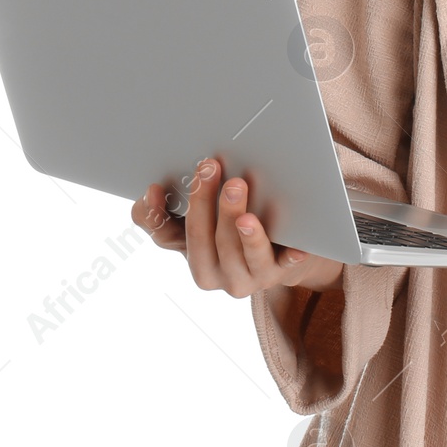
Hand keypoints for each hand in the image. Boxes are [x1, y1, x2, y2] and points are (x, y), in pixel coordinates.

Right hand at [133, 157, 344, 294]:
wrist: (281, 254)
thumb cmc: (232, 232)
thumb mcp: (200, 223)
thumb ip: (169, 212)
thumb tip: (149, 192)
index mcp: (193, 260)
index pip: (168, 237)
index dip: (157, 215)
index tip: (155, 186)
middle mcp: (218, 276)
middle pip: (205, 243)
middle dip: (204, 204)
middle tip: (210, 169)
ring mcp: (251, 277)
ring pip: (242, 255)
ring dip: (241, 229)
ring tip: (241, 197)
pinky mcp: (282, 272)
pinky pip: (286, 266)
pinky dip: (290, 257)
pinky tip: (297, 248)